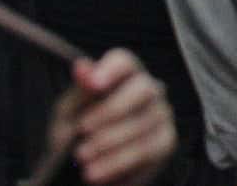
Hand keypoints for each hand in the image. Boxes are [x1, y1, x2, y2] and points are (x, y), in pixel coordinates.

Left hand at [48, 49, 175, 185]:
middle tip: (83, 130)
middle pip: (141, 88)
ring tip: (83, 159)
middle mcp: (149, 89)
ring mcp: (161, 115)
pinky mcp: (166, 142)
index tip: (93, 83)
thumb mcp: (71, 112)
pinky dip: (118, 163)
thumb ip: (79, 92)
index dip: (111, 69)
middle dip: (110, 110)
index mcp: (124, 75)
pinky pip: (146, 151)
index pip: (124, 62)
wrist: (89, 168)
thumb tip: (81, 67)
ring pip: (142, 123)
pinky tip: (98, 173)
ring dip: (109, 143)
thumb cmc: (80, 132)